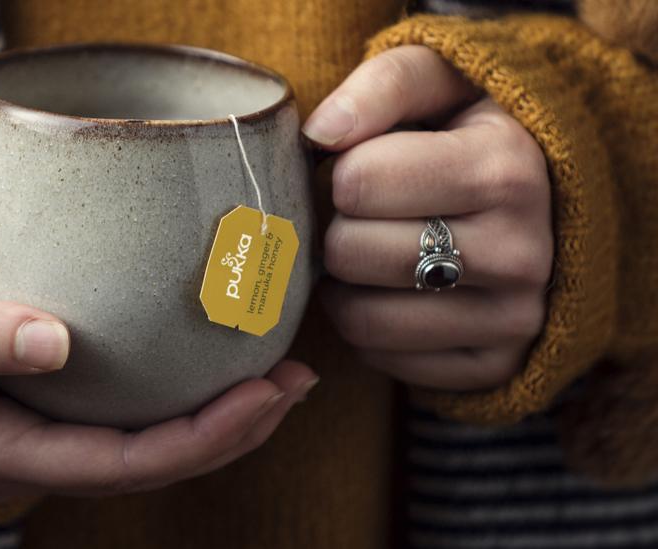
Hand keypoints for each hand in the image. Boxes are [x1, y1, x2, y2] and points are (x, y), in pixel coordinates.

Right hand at [0, 300, 317, 503]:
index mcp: (18, 454)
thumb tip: (53, 340)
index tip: (264, 392)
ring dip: (228, 416)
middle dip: (238, 430)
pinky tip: (226, 358)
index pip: (131, 463)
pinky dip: (194, 393)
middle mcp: (52, 458)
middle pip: (163, 463)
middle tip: (298, 378)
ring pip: (161, 443)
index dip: (204, 437)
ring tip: (286, 374)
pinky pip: (145, 416)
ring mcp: (65, 439)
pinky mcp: (74, 412)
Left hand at [303, 45, 552, 390]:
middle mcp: (519, 253)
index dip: (343, 172)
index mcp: (505, 169)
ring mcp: (513, 320)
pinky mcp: (494, 368)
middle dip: (339, 229)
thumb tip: (320, 134)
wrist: (545, 205)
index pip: (356, 182)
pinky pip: (381, 359)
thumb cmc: (466, 136)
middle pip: (349, 253)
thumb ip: (382, 86)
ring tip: (368, 253)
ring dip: (344, 286)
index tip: (364, 167)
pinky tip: (390, 294)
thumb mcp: (440, 84)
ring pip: (360, 320)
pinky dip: (368, 330)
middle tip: (361, 216)